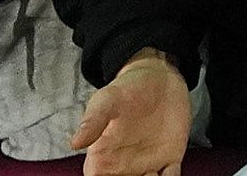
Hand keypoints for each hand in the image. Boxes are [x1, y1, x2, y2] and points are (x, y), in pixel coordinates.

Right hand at [69, 51, 190, 175]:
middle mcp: (123, 170)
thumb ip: (93, 121)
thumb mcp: (107, 100)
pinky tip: (171, 172)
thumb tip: (75, 143)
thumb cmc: (125, 90)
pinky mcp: (170, 161)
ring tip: (152, 174)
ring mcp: (147, 167)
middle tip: (143, 175)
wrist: (158, 80)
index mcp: (101, 162)